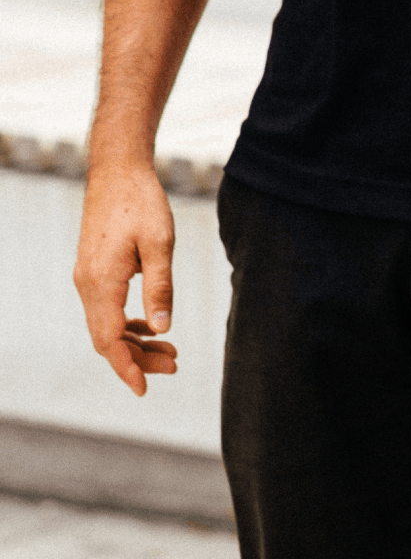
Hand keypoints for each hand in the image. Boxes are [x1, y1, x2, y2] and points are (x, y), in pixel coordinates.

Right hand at [74, 164, 177, 396]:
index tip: (144, 388)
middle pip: (107, 338)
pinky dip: (127, 323)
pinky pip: (106, 309)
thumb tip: (163, 328)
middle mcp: (87, 284)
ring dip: (135, 342)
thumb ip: (160, 287)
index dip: (127, 367)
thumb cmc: (140, 201)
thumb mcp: (160, 243)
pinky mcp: (93, 269)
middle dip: (138, 358)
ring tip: (170, 352)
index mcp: (101, 281)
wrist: (118, 169)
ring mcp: (87, 277)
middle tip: (174, 364)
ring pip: (106, 325)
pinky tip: (151, 326)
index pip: (109, 340)